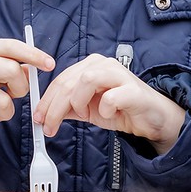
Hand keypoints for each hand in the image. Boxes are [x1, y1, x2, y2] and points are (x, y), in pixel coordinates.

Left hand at [35, 55, 185, 154]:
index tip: (39, 118)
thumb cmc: (121, 109)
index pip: (61, 79)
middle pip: (69, 81)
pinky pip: (110, 97)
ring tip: (84, 115)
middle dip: (55, 107)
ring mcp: (119, 74)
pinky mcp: (132, 90)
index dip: (47, 100)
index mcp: (90, 66)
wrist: (151, 119)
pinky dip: (104, 110)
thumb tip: (45, 114)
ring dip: (78, 102)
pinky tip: (108, 114)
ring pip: (86, 80)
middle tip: (49, 127)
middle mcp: (103, 65)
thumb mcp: (88, 110)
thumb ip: (68, 108)